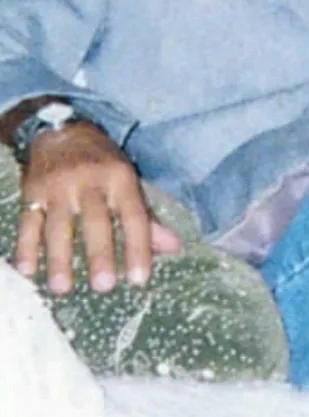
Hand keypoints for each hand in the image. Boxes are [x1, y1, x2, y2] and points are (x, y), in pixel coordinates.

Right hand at [15, 121, 181, 294]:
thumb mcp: (127, 180)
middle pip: (96, 220)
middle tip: (104, 285)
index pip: (133, 215)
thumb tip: (174, 248)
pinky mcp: (33, 191)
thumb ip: (147, 217)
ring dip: (60, 257)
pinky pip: (28, 221)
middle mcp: (90, 180)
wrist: (61, 128)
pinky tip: (28, 271)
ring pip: (59, 225)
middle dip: (100, 253)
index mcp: (120, 178)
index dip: (138, 246)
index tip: (140, 279)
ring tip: (63, 288)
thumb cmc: (102, 161)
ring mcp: (59, 186)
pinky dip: (26, 247)